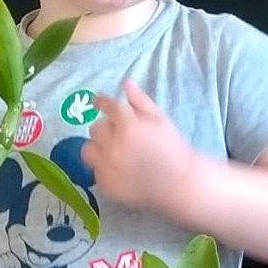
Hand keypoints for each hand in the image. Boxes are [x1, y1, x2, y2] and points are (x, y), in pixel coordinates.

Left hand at [82, 80, 191, 213]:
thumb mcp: (160, 119)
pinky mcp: (106, 184)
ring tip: (112, 151)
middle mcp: (114, 146)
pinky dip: (104, 167)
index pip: (106, 106)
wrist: (178, 183)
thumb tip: (126, 83)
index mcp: (129, 126)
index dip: (102, 102)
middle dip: (106, 128)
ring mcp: (108, 167)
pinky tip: (119, 169)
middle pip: (96, 128)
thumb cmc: (172, 147)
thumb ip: (140, 101)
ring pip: (88, 150)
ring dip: (98, 147)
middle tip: (119, 133)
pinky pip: (95, 170)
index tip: (99, 101)